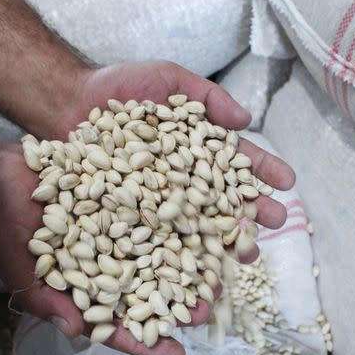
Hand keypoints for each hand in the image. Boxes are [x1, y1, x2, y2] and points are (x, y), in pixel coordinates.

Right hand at [0, 146, 216, 354]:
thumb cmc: (1, 222)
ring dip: (188, 263)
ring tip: (218, 274)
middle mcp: (109, 261)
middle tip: (206, 315)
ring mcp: (119, 228)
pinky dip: (180, 215)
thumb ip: (43, 297)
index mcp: (85, 288)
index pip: (117, 324)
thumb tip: (73, 330)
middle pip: (149, 290)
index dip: (145, 342)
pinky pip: (156, 207)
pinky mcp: (124, 194)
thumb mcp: (15, 263)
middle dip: (176, 304)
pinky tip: (206, 218)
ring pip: (161, 252)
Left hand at [60, 61, 296, 259]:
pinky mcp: (132, 221)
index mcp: (197, 151)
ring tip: (247, 258)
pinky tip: (198, 275)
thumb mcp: (168, 79)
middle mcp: (182, 181)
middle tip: (276, 222)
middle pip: (223, 202)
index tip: (288, 181)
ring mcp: (158, 204)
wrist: (66, 103)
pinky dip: (178, 262)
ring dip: (225, 246)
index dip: (263, 172)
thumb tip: (246, 119)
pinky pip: (158, 243)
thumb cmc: (119, 88)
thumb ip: (207, 96)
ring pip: (197, 229)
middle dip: (252, 213)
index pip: (236, 163)